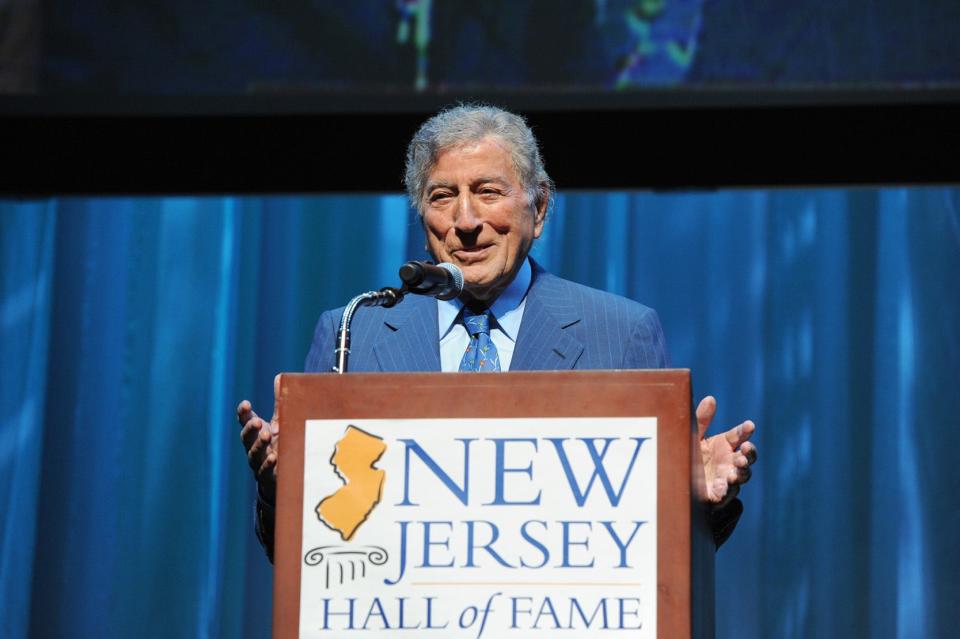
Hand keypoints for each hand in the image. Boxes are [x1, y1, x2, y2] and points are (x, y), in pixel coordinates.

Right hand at [237, 375, 279, 502]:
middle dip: (250, 429)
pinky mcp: (268, 477)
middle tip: (256, 422)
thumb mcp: (280, 422)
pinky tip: (274, 458)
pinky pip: (265, 471)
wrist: (282, 475)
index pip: (245, 421)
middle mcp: (253, 447)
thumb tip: (279, 377)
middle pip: (246, 438)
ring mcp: (259, 463)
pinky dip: (268, 464)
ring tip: (266, 436)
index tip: (246, 404)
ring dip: (259, 445)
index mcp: (256, 432)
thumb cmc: (280, 444)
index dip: (244, 413)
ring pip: (254, 454)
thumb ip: (279, 403)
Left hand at [696, 395, 756, 507]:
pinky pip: (725, 495)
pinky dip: (725, 490)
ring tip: (736, 467)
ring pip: (741, 476)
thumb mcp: (692, 435)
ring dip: (741, 472)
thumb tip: (710, 398)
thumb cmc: (688, 455)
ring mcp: (726, 479)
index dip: (745, 431)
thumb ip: (701, 419)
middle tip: (746, 448)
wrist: (675, 479)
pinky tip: (723, 484)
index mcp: (724, 445)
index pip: (739, 435)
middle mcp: (729, 462)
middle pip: (747, 457)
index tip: (749, 425)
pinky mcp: (717, 495)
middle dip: (749, 453)